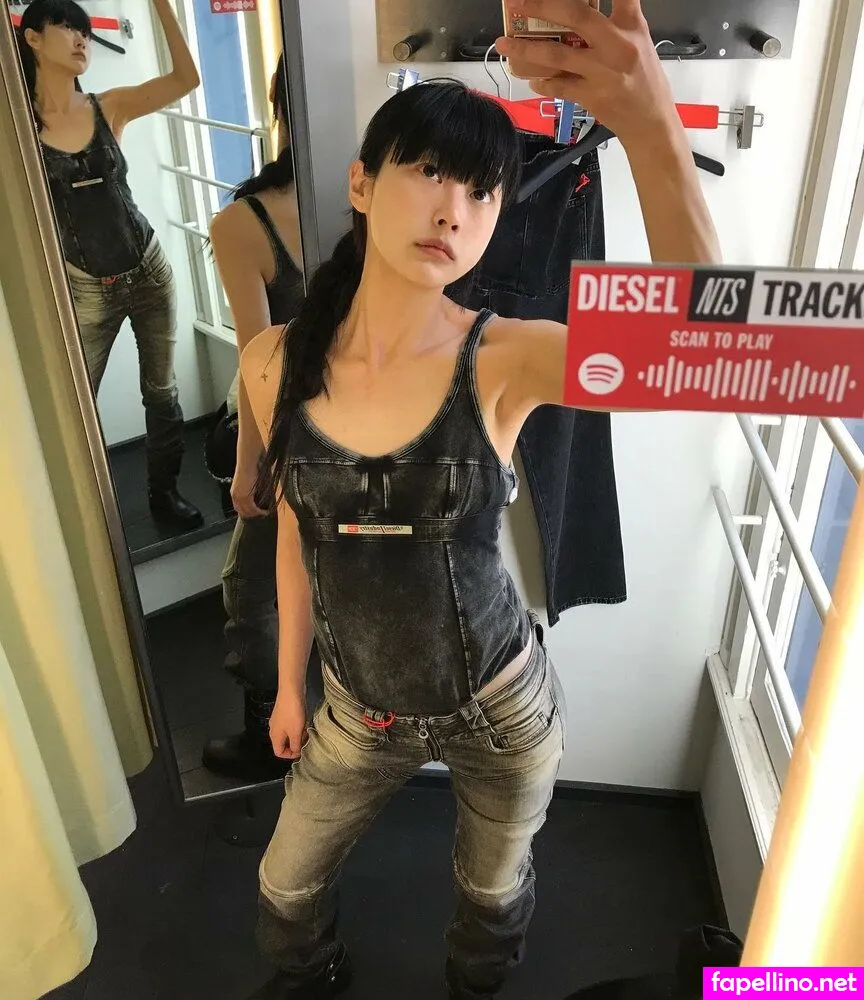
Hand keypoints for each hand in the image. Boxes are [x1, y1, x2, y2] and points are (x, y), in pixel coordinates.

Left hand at [231, 456, 266, 518]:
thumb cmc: (248, 468)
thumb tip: (255, 492)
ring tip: (264, 513)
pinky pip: (253, 508)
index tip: (253, 513)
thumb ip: (248, 488)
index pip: (238, 507)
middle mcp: (235, 496)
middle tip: (260, 515)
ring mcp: (240, 497)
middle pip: (242, 511)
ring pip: (248, 511)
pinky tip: (265, 511)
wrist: (247, 463)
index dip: (245, 512)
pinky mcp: (246, 497)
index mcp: (234, 492)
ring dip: (257, 514)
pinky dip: (260, 511)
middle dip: (251, 515)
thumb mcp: (247, 480)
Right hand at [269, 690, 306, 759]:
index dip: (290, 755)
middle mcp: (274, 729)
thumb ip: (295, 745)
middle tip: (306, 740)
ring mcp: (278, 721)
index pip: (279, 752)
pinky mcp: (284, 713)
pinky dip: (297, 726)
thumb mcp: (295, 732)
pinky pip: (290, 725)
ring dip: (298, 734)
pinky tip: (304, 721)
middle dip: (296, 743)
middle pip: (284, 743)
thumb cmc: (292, 713)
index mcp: (274, 737)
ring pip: (288, 734)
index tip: (301, 751)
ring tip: (306, 730)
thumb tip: (296, 752)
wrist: (291, 691)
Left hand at [496, 0, 680, 146]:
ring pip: (557, 55)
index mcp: (632, 26)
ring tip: (504, 44)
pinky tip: (531, 78)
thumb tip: (580, 13)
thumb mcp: (639, 41)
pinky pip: (558, 86)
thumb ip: (617, 21)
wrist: (650, 122)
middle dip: (542, 6)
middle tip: (518, 2)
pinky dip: (542, 82)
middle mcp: (616, 45)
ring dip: (525, 49)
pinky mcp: (591, 96)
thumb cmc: (645, 80)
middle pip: (576, 16)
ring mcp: (601, 72)